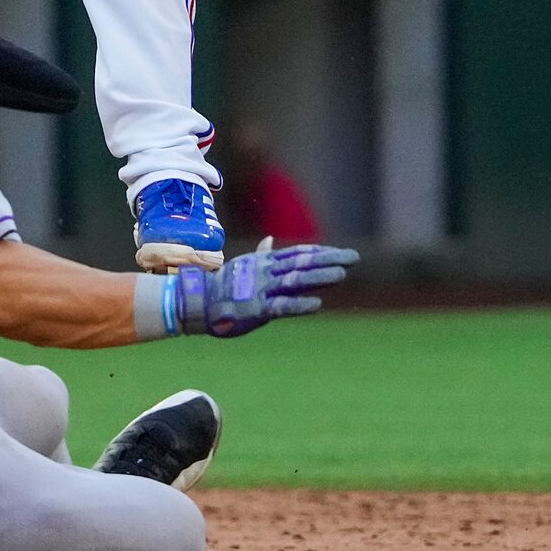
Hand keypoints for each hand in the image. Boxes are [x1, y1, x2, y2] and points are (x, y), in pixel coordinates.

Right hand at [170, 240, 358, 337]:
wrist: (197, 303)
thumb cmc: (221, 286)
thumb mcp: (242, 266)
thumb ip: (261, 255)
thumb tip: (270, 241)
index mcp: (264, 262)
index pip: (297, 254)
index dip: (320, 252)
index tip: (340, 252)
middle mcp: (266, 272)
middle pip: (303, 263)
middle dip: (329, 260)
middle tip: (353, 258)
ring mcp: (261, 290)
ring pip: (296, 281)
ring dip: (320, 277)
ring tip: (342, 275)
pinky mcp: (256, 310)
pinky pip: (281, 306)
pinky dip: (299, 304)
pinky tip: (317, 303)